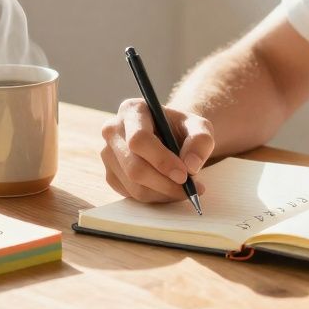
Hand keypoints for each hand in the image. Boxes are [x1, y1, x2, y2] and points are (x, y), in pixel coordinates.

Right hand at [100, 98, 214, 202]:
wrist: (171, 137)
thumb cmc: (182, 129)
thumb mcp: (199, 127)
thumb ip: (201, 141)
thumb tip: (191, 165)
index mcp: (132, 110)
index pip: (139, 139)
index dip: (161, 160)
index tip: (184, 175)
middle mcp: (113, 130)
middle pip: (134, 167)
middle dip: (165, 183)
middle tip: (189, 188)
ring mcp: (108, 154)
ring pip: (133, 186)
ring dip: (163, 193)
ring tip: (185, 188)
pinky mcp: (110, 175)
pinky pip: (131, 195)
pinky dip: (155, 197)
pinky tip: (169, 188)